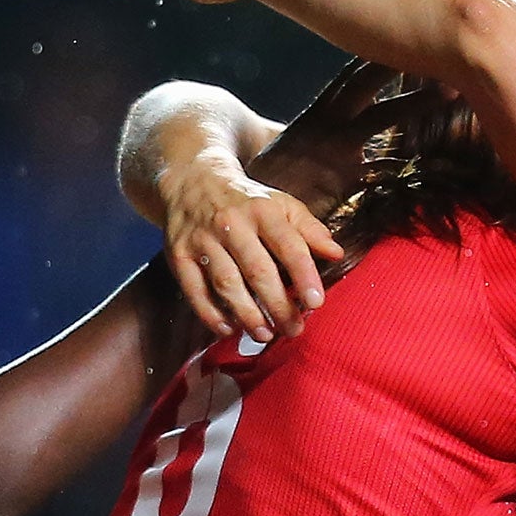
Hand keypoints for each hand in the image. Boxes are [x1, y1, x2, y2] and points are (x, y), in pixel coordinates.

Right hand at [161, 62, 427, 339]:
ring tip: (265, 334)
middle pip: (257, 270)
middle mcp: (230, 223)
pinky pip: (194, 290)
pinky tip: (228, 329)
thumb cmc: (246, 201)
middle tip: (294, 329)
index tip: (316, 303)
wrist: (191, 181)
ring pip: (226, 283)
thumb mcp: (280, 204)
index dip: (304, 275)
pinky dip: (211, 314)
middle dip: (278, 305)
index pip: (287, 244)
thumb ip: (309, 229)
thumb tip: (336, 253)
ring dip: (247, 314)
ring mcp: (201, 240)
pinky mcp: (179, 255)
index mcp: (261, 209)